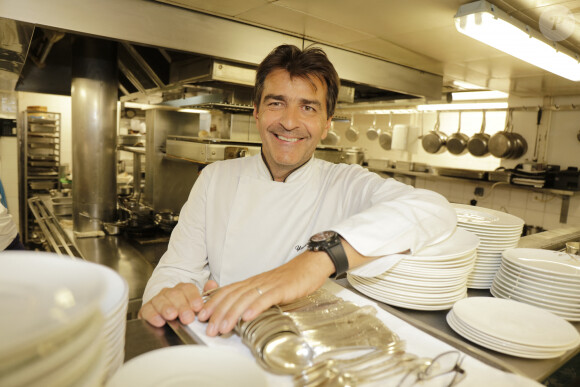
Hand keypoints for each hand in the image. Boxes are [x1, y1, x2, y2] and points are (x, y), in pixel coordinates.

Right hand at [139, 280, 218, 326]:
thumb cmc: (185, 310)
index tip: (198, 307)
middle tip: (188, 317)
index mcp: (183, 289)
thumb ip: (207, 294)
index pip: (188, 289)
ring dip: (167, 308)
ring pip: (161, 300)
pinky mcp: (147, 309)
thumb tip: (213, 284)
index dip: (193, 298)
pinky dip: (152, 315)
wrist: (167, 315)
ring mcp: (158, 300)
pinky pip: (147, 310)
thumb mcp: (198, 304)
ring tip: (172, 315)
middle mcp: (170, 292)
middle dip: (182, 306)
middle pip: (175, 295)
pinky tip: (159, 321)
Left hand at [197, 250, 334, 336]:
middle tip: (209, 329)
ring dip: (232, 314)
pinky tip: (248, 317)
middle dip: (218, 313)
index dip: (213, 303)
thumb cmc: (289, 280)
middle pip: (232, 296)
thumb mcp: (267, 288)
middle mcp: (256, 282)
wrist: (309, 266)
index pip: (227, 292)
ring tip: (223, 328)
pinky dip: (255, 307)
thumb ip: (253, 298)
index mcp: (251, 282)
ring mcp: (269, 285)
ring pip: (246, 298)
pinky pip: (266, 298)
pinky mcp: (282, 288)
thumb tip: (240, 314)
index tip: (202, 317)